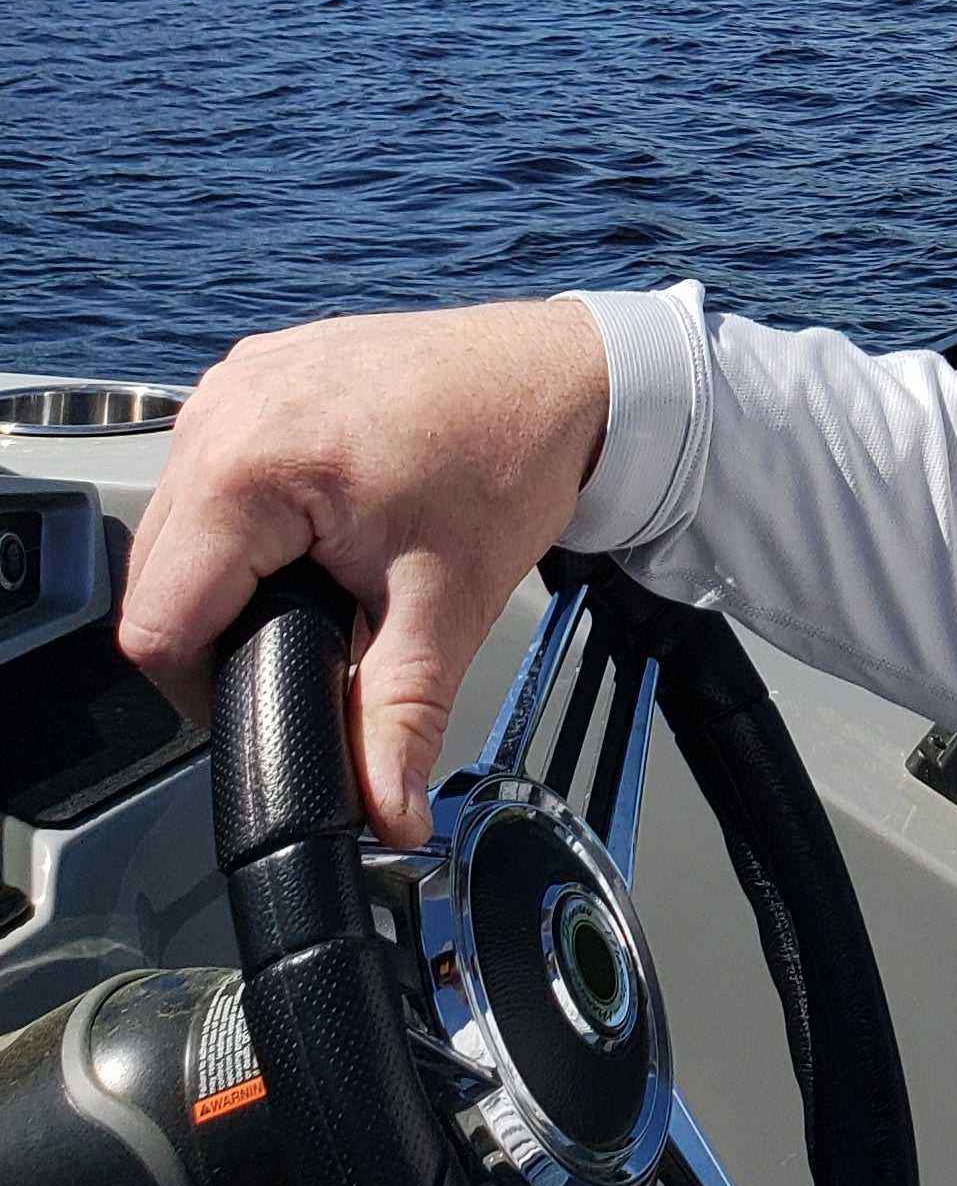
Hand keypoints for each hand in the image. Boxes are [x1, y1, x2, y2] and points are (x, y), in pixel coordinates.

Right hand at [120, 298, 610, 846]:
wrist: (569, 373)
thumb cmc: (514, 459)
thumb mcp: (448, 605)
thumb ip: (400, 721)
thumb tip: (387, 815)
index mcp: (246, 469)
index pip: (158, 626)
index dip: (205, 689)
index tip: (267, 697)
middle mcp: (223, 411)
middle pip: (156, 575)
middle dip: (223, 628)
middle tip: (310, 641)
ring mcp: (238, 381)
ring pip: (177, 521)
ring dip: (231, 568)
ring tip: (320, 580)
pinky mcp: (262, 370)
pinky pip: (212, 464)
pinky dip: (249, 508)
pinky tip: (315, 524)